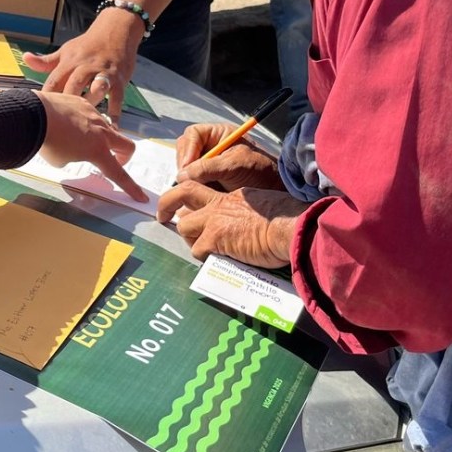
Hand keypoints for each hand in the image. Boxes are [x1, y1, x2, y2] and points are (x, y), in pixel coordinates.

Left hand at [22, 9, 143, 123]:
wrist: (117, 30)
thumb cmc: (88, 45)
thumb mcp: (66, 51)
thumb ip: (46, 61)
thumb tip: (25, 58)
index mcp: (69, 62)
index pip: (53, 82)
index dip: (47, 100)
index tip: (42, 116)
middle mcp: (85, 66)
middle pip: (72, 87)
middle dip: (67, 106)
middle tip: (61, 126)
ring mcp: (103, 72)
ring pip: (95, 90)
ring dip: (90, 107)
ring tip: (84, 127)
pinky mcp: (119, 79)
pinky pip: (116, 98)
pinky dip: (114, 114)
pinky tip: (111, 129)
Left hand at [34, 91, 146, 201]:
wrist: (34, 114)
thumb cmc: (47, 142)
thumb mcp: (61, 160)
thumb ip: (73, 157)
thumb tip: (71, 151)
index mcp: (98, 151)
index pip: (119, 174)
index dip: (131, 187)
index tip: (141, 197)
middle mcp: (101, 132)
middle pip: (126, 145)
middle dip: (124, 156)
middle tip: (113, 161)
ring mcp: (93, 114)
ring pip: (107, 127)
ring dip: (101, 137)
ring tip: (78, 139)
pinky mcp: (82, 102)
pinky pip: (89, 114)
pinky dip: (83, 122)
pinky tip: (65, 123)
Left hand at [156, 181, 304, 266]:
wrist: (288, 227)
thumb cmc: (286, 218)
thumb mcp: (262, 206)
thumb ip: (247, 211)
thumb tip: (248, 225)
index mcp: (231, 194)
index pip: (203, 192)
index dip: (193, 201)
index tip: (188, 208)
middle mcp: (218, 203)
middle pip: (182, 193)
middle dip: (166, 203)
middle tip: (162, 216)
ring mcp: (214, 220)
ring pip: (184, 226)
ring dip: (188, 238)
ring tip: (200, 248)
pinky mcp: (215, 239)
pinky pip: (196, 249)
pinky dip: (201, 256)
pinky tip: (214, 260)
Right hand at [173, 122, 283, 190]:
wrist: (275, 190)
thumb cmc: (260, 171)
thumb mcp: (234, 165)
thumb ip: (208, 168)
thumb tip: (182, 175)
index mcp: (219, 134)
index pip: (193, 135)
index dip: (187, 150)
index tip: (187, 168)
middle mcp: (211, 146)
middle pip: (186, 150)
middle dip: (184, 165)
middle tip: (186, 181)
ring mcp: (209, 163)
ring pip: (186, 167)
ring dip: (186, 177)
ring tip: (193, 190)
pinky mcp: (208, 179)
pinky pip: (192, 181)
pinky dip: (190, 187)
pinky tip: (196, 196)